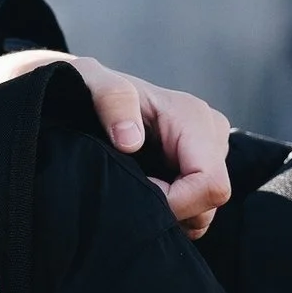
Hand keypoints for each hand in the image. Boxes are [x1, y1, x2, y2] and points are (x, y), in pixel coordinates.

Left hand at [0, 50, 232, 237]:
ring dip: (166, 211)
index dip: (175, 201)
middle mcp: (209, 135)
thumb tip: (131, 140)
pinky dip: (167, 211)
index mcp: (193, 116)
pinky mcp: (195, 172)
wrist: (82, 94)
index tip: (135, 190)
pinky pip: (193, 211)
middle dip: (171, 209)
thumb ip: (112, 99)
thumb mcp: (91, 81)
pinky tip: (139, 191)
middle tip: (128, 190)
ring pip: (203, 211)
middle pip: (209, 202)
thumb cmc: (88, 87)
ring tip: (131, 187)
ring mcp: (207, 155)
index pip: (209, 184)